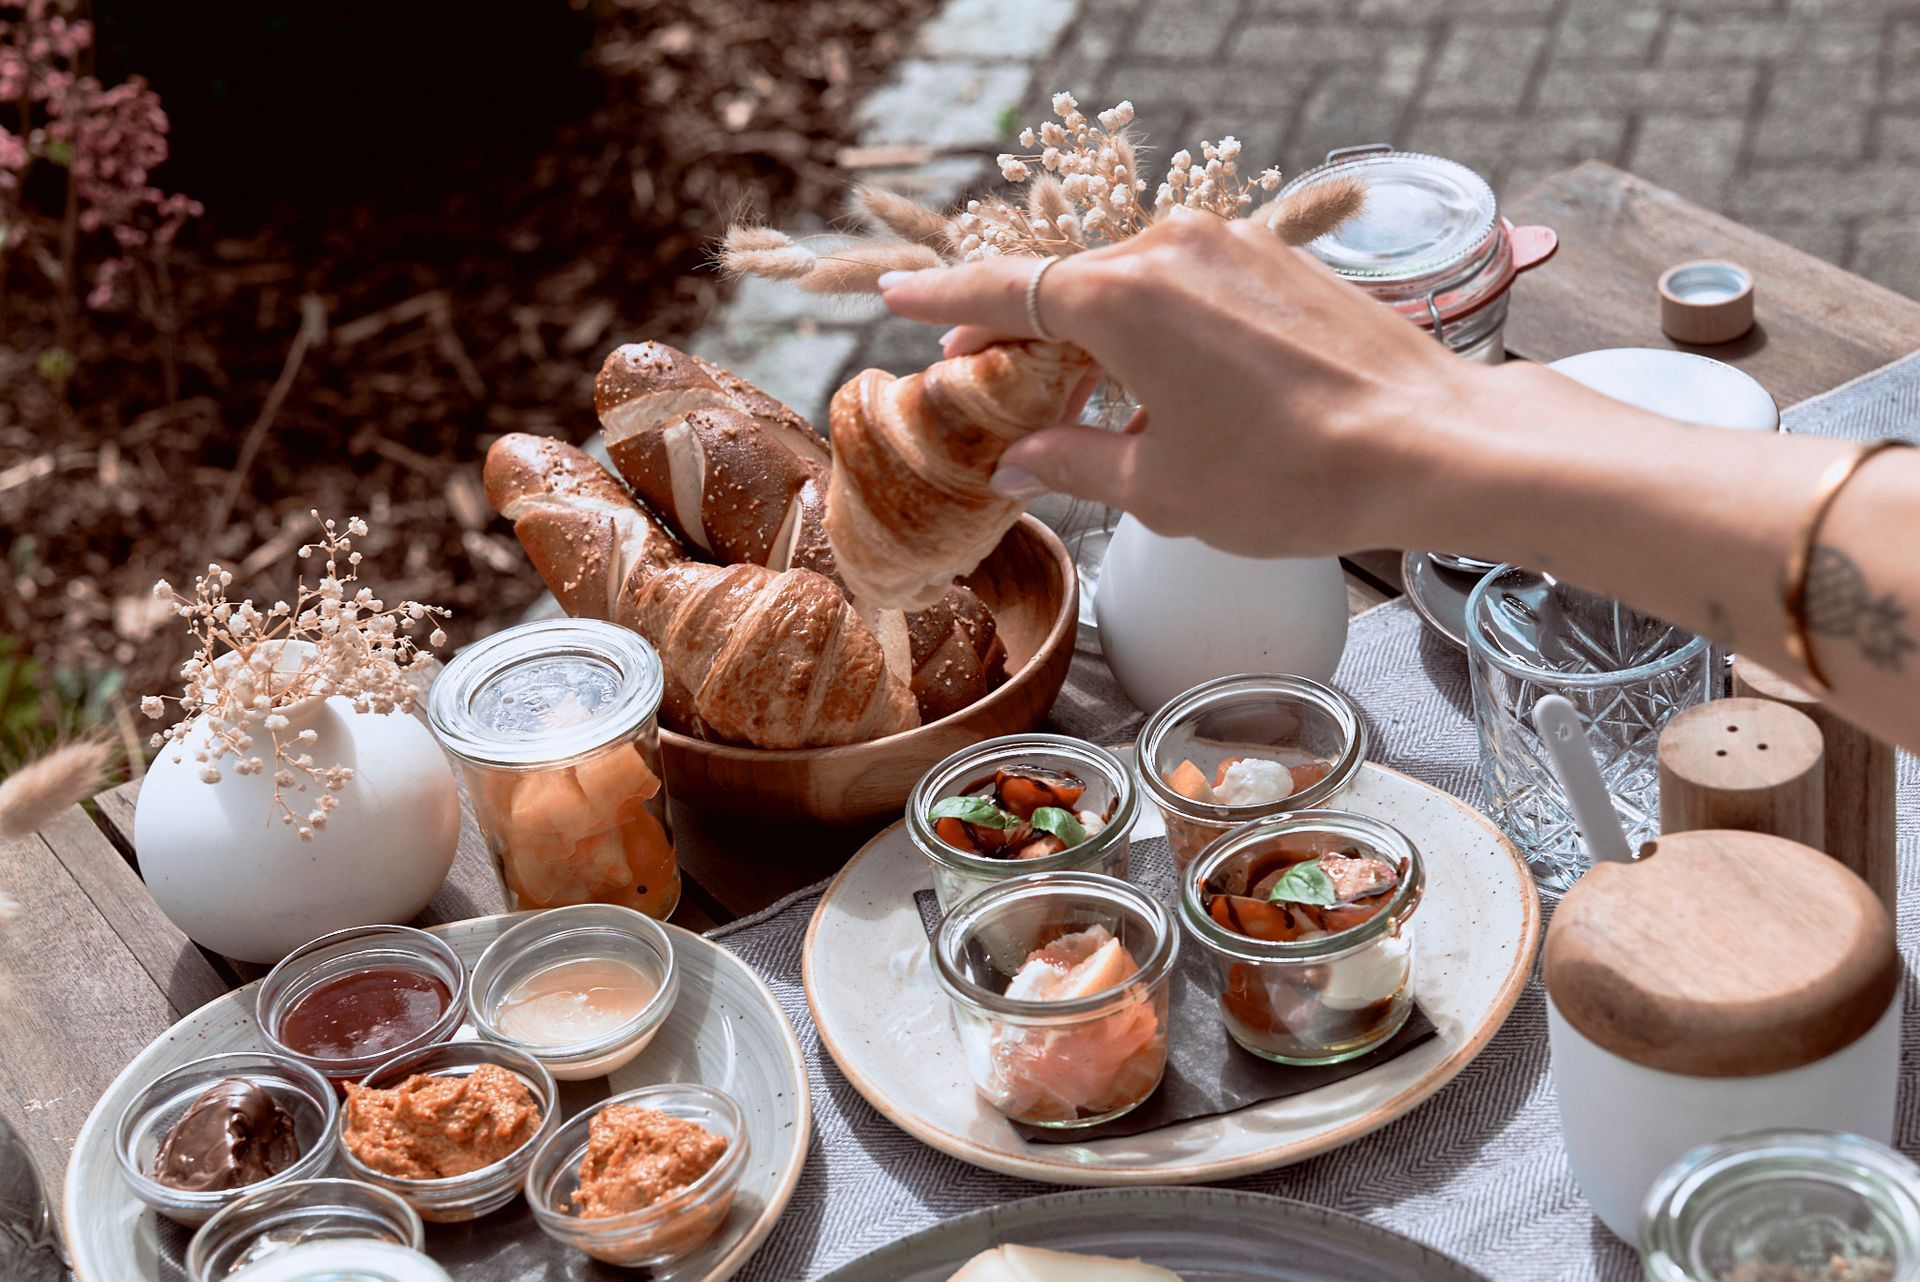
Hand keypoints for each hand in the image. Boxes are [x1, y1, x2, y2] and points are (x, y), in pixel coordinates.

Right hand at [878, 210, 1489, 557]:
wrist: (1433, 443)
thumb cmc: (1294, 475)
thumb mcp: (1164, 490)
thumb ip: (1077, 464)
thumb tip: (1022, 461)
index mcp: (1122, 298)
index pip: (1004, 290)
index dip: (943, 301)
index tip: (898, 300)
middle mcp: (1170, 250)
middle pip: (1063, 284)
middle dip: (1016, 331)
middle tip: (981, 376)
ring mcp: (1231, 245)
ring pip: (1125, 282)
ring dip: (1087, 333)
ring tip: (1070, 395)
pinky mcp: (1276, 260)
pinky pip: (1183, 281)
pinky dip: (1147, 323)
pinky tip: (1152, 380)